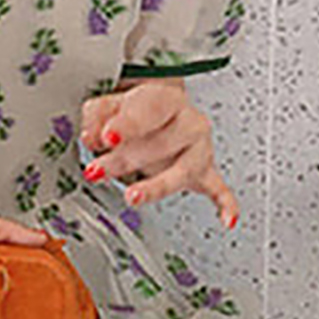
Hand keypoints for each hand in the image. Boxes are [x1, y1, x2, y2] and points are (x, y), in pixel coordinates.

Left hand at [79, 83, 239, 230]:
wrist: (163, 114)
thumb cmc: (140, 112)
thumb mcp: (110, 105)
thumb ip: (97, 117)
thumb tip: (91, 136)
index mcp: (165, 100)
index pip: (148, 109)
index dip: (126, 124)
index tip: (107, 137)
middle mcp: (188, 122)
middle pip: (160, 143)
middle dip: (124, 160)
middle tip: (96, 171)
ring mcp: (199, 149)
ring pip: (182, 169)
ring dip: (155, 186)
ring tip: (133, 196)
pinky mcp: (205, 172)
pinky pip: (219, 188)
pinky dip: (225, 203)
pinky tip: (227, 218)